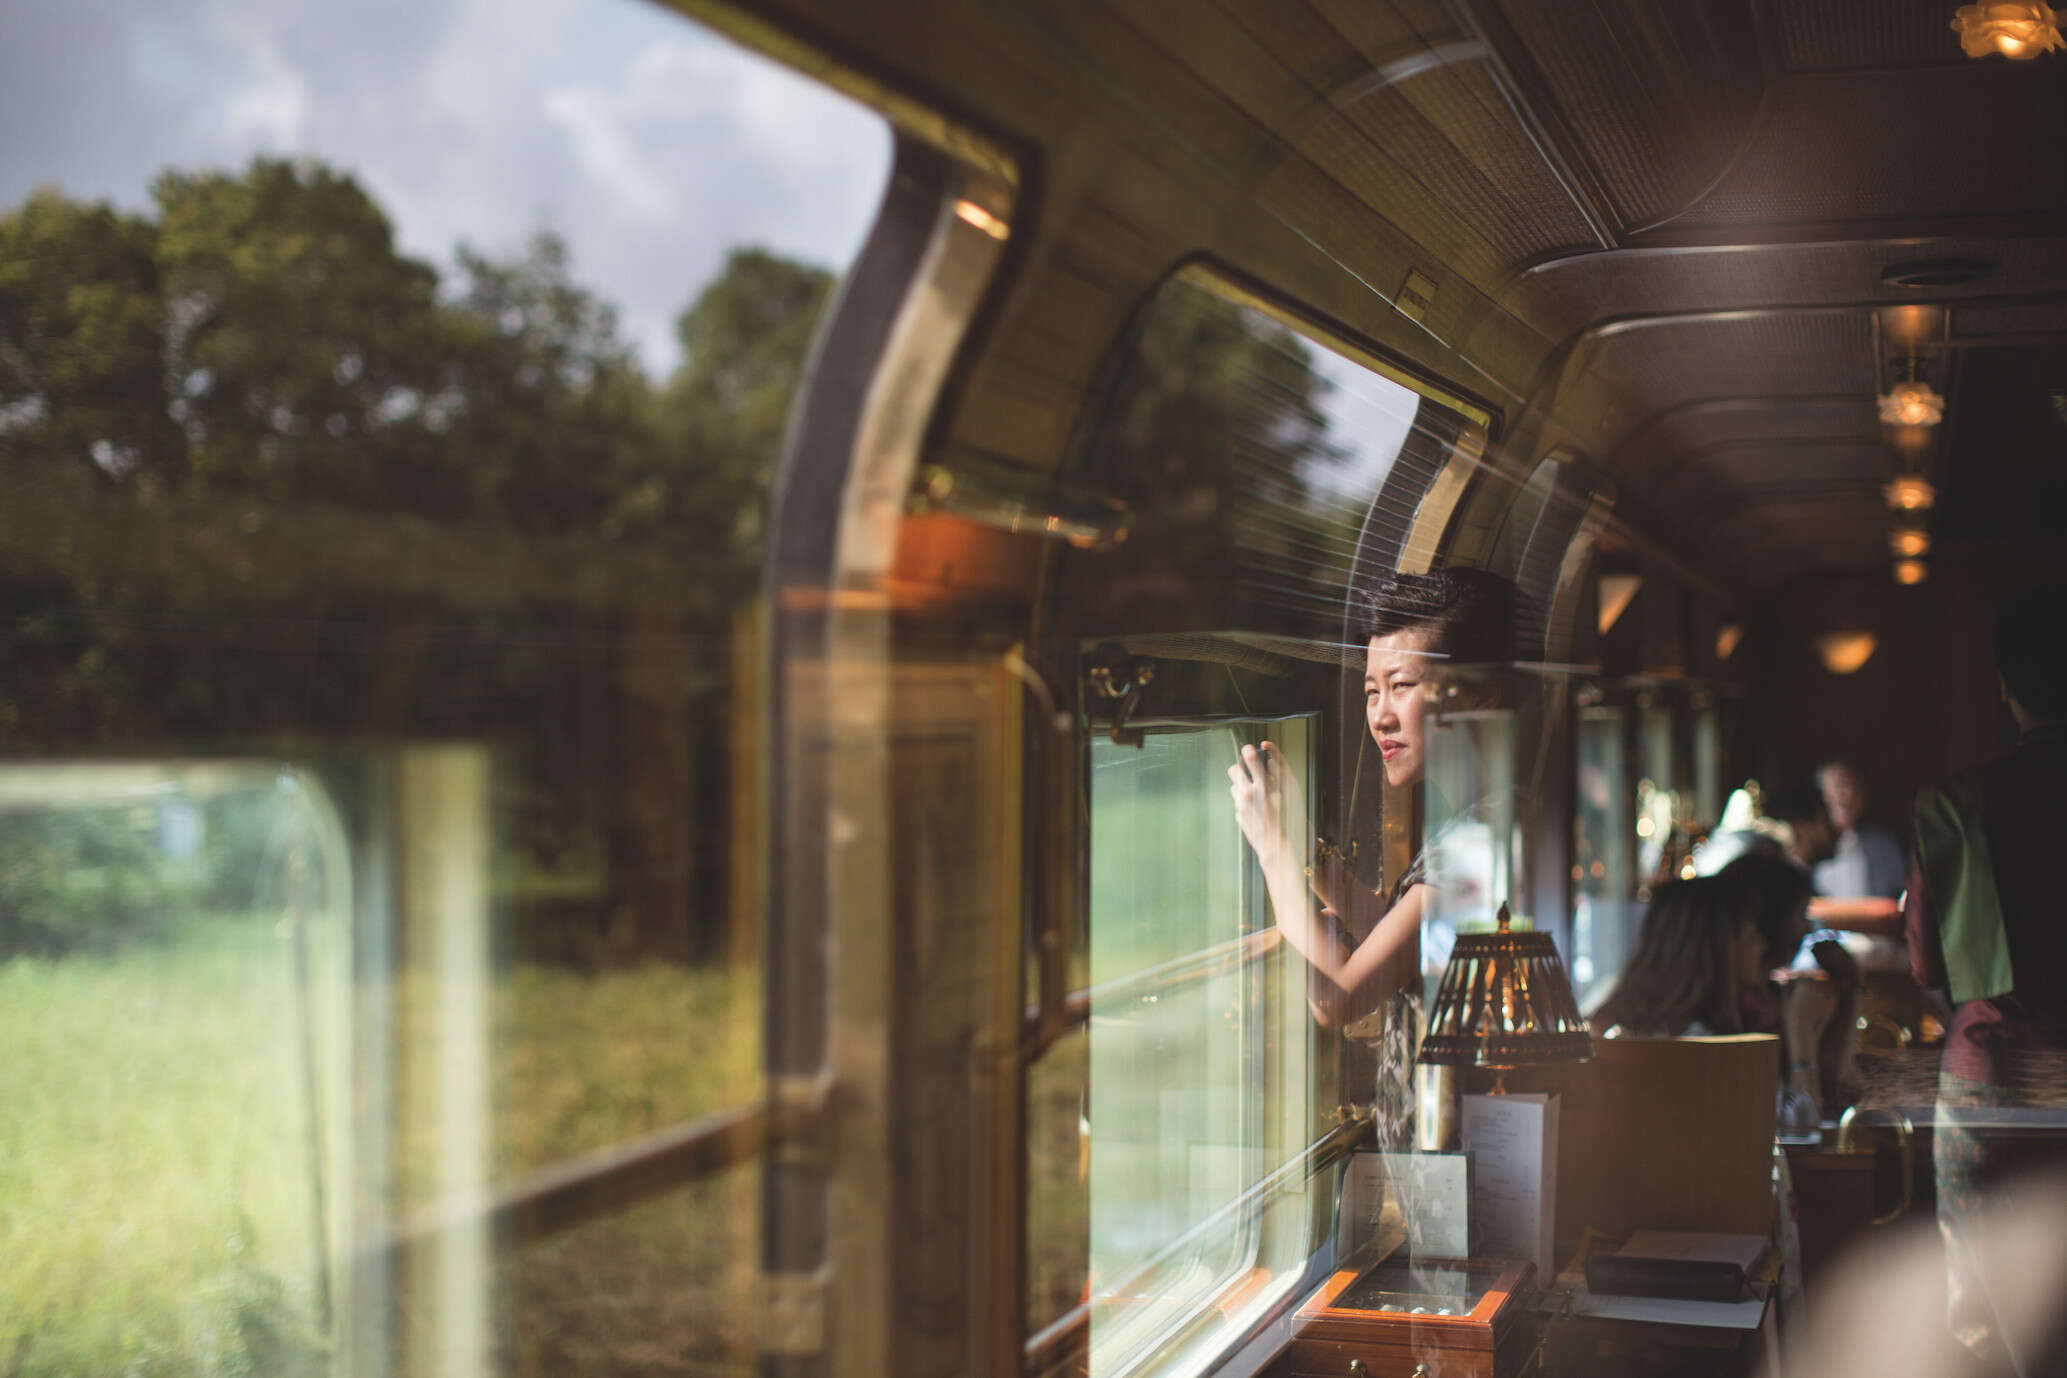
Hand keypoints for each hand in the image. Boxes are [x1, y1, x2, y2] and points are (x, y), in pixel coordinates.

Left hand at [1228, 740, 1305, 879]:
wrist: (1277, 848)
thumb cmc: (1289, 821)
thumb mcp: (1290, 795)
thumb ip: (1279, 774)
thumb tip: (1270, 759)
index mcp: (1261, 786)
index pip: (1250, 758)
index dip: (1249, 750)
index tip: (1250, 749)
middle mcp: (1247, 794)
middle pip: (1233, 770)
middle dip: (1240, 767)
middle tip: (1250, 771)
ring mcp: (1241, 806)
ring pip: (1234, 786)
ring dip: (1242, 785)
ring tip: (1255, 790)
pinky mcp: (1239, 816)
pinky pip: (1238, 803)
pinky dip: (1245, 802)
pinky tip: (1257, 808)